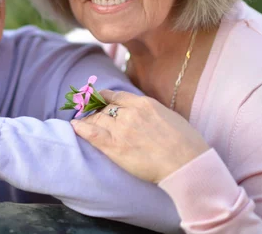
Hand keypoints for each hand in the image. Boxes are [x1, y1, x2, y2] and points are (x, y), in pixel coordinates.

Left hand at [71, 90, 209, 182]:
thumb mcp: (169, 116)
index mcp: (144, 104)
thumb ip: (151, 111)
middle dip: (96, 111)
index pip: (117, 96)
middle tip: (88, 114)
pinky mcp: (115, 147)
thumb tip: (142, 112)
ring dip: (88, 120)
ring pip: (97, 119)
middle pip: (105, 108)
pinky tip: (74, 125)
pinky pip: (92, 134)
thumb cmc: (186, 143)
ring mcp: (121, 130)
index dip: (105, 98)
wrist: (187, 164)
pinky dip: (81, 128)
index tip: (100, 99)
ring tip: (81, 121)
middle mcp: (130, 113)